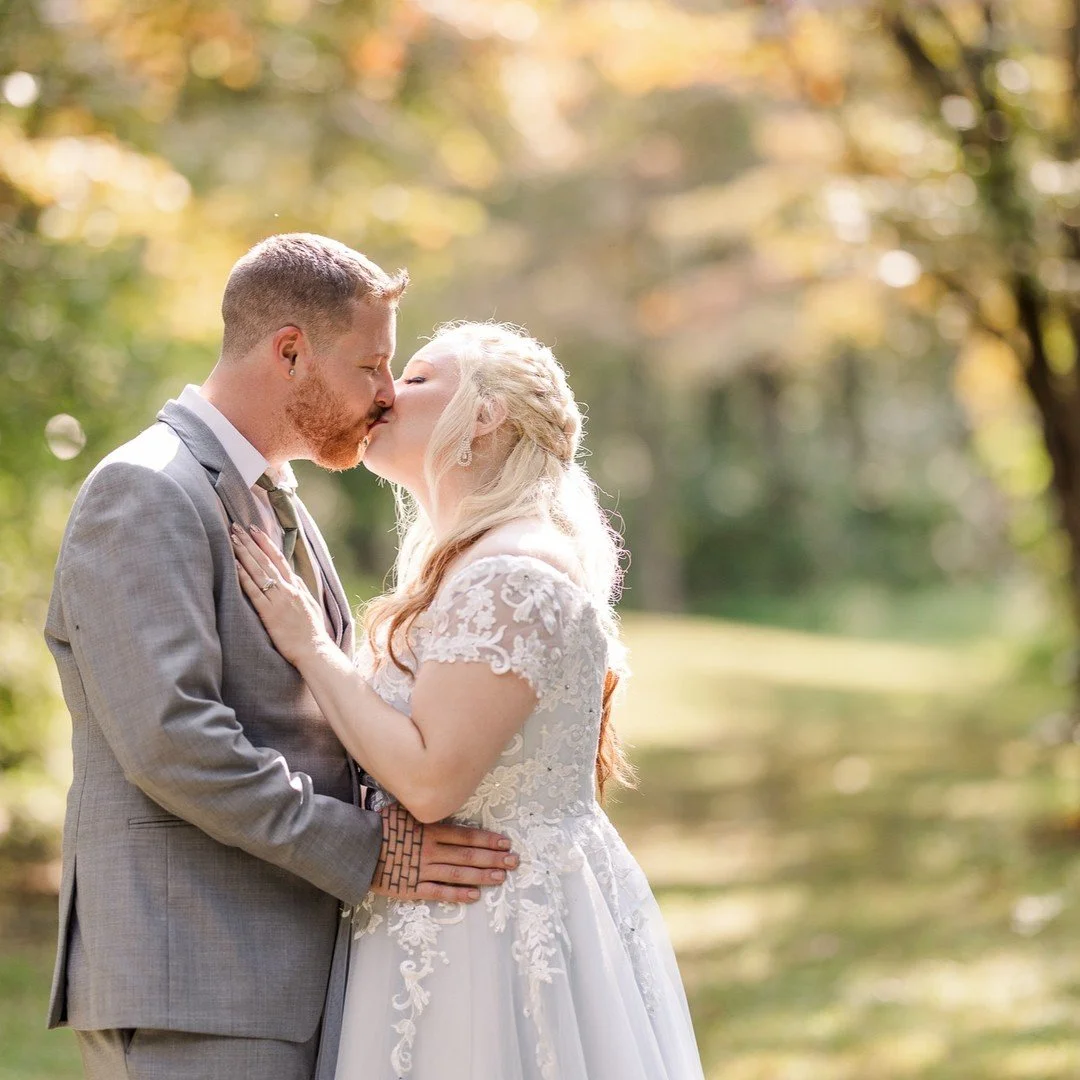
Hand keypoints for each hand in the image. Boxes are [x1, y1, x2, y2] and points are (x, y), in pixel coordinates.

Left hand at [232, 524, 329, 665]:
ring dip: (244, 553)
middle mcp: (288, 589)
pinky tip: (234, 564)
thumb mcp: (310, 606)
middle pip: (266, 560)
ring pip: (259, 570)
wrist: (314, 649)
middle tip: (237, 526)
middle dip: (250, 542)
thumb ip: (300, 590)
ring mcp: (279, 599)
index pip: (279, 558)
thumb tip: (292, 578)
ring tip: (232, 538)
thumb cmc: (312, 632)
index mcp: (297, 587)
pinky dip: (244, 576)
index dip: (266, 543)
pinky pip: (254, 590)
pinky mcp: (269, 612)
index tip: (255, 529)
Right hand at [372, 803, 518, 903]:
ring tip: (501, 878)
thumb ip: (423, 807)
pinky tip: (474, 896)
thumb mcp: (403, 809)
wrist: (355, 848)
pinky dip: (457, 894)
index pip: (466, 836)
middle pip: (469, 855)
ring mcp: (423, 870)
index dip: (488, 840)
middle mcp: (432, 850)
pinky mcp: (412, 888)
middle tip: (514, 862)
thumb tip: (437, 793)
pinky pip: (439, 892)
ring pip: (459, 873)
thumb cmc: (379, 825)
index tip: (506, 843)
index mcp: (431, 830)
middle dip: (494, 858)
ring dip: (482, 875)